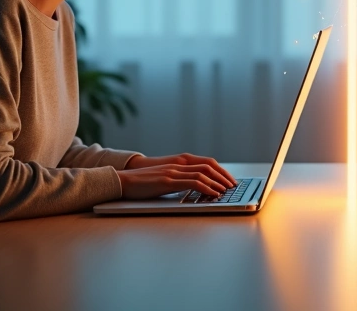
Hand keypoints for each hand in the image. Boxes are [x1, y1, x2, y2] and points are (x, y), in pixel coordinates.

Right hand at [118, 153, 236, 199]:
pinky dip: (206, 188)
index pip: (205, 163)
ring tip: (227, 190)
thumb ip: (178, 181)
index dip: (220, 170)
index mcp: (178, 163)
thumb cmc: (142, 183)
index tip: (228, 179)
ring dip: (217, 182)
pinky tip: (213, 194)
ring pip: (203, 174)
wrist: (122, 180)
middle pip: (208, 166)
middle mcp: (178, 165)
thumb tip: (192, 189)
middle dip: (223, 176)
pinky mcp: (168, 181)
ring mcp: (173, 172)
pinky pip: (193, 183)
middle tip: (233, 185)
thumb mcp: (164, 179)